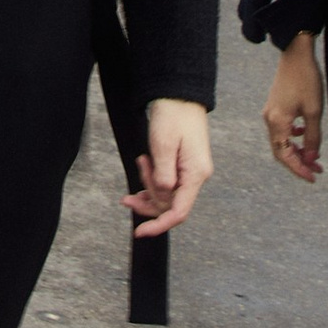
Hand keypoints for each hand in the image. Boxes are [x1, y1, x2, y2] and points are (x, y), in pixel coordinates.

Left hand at [126, 98, 212, 237]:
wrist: (179, 94)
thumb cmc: (172, 116)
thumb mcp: (164, 145)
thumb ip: (162, 176)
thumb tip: (161, 198)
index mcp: (195, 174)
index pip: (179, 212)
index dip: (159, 225)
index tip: (139, 232)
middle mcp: (196, 176)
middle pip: (170, 204)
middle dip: (148, 199)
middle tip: (131, 186)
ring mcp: (190, 172)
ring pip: (166, 195)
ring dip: (148, 187)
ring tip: (140, 162)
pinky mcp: (183, 166)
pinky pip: (167, 183)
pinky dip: (152, 181)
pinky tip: (143, 166)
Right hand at [264, 29, 323, 180]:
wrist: (296, 54)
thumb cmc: (307, 80)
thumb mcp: (314, 111)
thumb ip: (313, 138)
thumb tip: (312, 159)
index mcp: (277, 122)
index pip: (285, 156)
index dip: (299, 169)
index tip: (313, 177)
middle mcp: (269, 120)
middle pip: (281, 151)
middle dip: (299, 162)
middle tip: (317, 170)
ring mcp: (270, 113)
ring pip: (282, 141)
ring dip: (297, 151)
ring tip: (315, 157)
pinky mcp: (275, 107)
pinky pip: (281, 130)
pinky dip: (293, 138)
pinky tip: (304, 135)